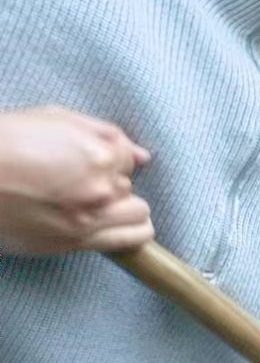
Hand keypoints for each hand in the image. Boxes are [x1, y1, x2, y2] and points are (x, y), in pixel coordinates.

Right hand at [0, 107, 152, 254]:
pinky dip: (126, 234)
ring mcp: (89, 219)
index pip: (129, 160)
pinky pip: (124, 242)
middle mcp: (101, 189)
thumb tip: (142, 157)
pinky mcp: (73, 242)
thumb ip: (105, 134)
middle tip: (83, 184)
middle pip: (131, 187)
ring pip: (139, 216)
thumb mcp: (53, 119)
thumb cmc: (6, 142)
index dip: (110, 160)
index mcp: (99, 154)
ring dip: (124, 210)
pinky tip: (105, 224)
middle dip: (113, 185)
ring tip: (98, 207)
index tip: (88, 162)